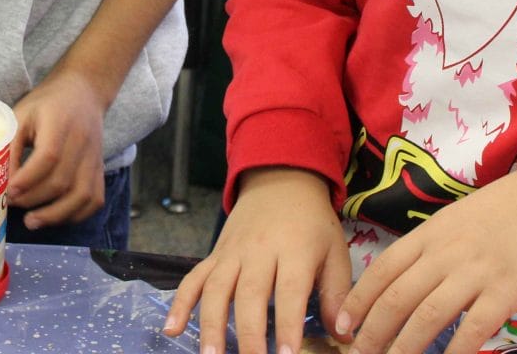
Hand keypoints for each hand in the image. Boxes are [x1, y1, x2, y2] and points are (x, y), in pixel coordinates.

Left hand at [9, 68, 107, 229]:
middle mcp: (82, 142)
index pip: (47, 157)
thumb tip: (1, 183)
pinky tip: (56, 218)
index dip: (27, 179)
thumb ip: (11, 146)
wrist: (84, 92)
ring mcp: (95, 157)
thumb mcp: (22, 115)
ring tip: (32, 221)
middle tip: (12, 205)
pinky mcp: (100, 168)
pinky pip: (94, 199)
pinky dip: (76, 214)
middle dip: (34, 200)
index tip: (8, 192)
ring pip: (82, 195)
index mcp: (59, 123)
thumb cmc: (47, 104)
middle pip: (62, 181)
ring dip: (56, 215)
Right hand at [164, 167, 350, 353]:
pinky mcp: (215, 255)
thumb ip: (337, 294)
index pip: (290, 291)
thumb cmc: (313, 224)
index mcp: (295, 251)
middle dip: (248, 334)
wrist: (281, 181)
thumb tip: (345, 335)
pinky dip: (181, 303)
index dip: (287, 323)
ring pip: (217, 289)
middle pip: (250, 294)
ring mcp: (232, 253)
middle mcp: (259, 251)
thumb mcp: (335, 252)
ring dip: (212, 324)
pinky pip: (194, 279)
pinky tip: (172, 328)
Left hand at [337, 162, 516, 353]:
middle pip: (398, 297)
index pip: (383, 270)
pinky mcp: (506, 292)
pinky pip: (474, 328)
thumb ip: (429, 250)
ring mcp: (475, 273)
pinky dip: (455, 351)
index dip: (359, 300)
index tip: (342, 324)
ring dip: (404, 346)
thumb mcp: (454, 221)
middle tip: (357, 353)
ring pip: (428, 316)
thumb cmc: (500, 213)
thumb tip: (400, 284)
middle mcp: (445, 253)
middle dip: (373, 331)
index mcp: (428, 235)